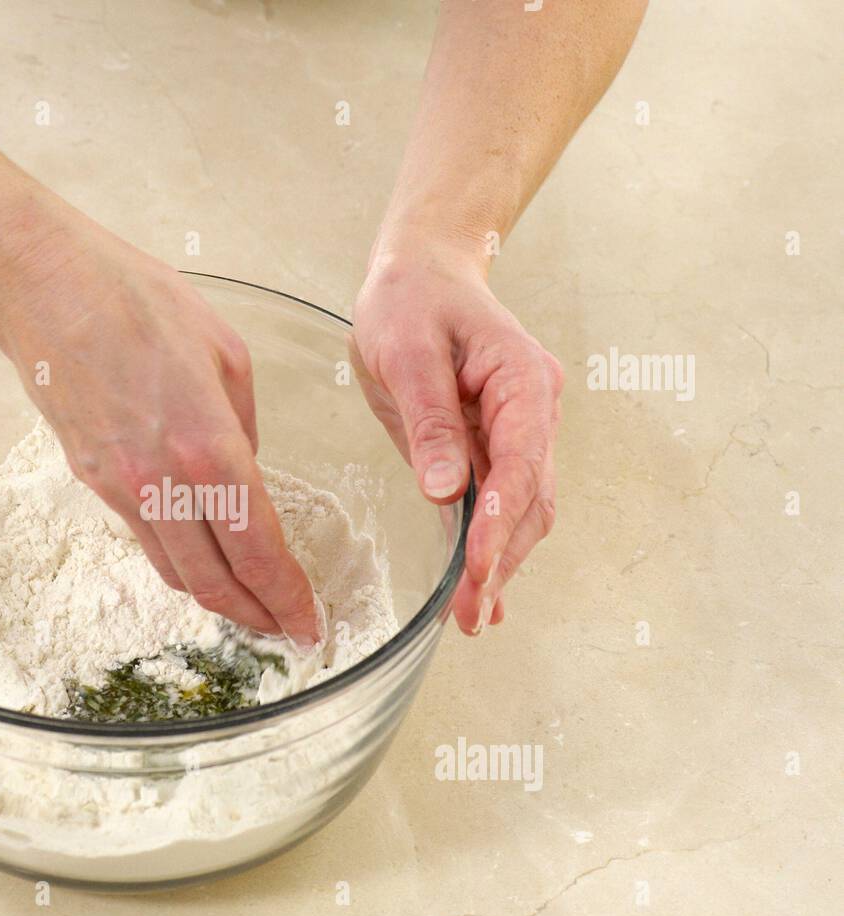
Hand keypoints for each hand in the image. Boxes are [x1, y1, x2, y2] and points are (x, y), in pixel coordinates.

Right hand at [0, 182, 320, 646]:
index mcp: (209, 447)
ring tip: (251, 607)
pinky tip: (202, 560)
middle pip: (216, 581)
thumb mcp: (227, 351)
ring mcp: (120, 487)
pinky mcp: (92, 481)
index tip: (310, 624)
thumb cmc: (137, 299)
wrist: (41, 287)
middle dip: (258, 617)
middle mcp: (162, 482)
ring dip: (219, 599)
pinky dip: (182, 564)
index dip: (289, 598)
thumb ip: (246, 427)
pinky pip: (146, 539)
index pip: (259, 549)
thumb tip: (245, 474)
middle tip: (287, 630)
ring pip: (177, 572)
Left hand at [352, 233, 562, 634]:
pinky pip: (496, 503)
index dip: (500, 523)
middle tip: (471, 615)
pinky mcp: (489, 448)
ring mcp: (517, 432)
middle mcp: (533, 413)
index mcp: (522, 382)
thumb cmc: (411, 299)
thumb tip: (447, 491)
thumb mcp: (407, 352)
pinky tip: (481, 592)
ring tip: (472, 617)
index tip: (478, 571)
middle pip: (529, 499)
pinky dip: (489, 547)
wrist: (419, 273)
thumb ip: (430, 421)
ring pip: (519, 510)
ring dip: (499, 564)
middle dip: (503, 560)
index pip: (520, 465)